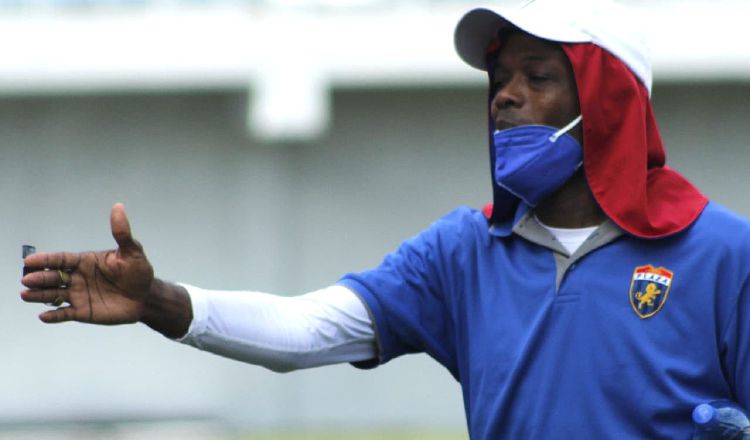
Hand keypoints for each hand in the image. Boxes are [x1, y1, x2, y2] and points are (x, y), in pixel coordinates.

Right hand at [21, 203, 154, 324]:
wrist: (146, 296)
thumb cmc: (138, 272)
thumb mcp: (132, 251)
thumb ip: (122, 232)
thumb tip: (118, 207)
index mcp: (85, 262)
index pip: (62, 259)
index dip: (46, 259)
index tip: (30, 260)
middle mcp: (78, 277)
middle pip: (54, 277)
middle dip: (39, 278)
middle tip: (26, 279)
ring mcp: (79, 295)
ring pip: (54, 295)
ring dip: (40, 295)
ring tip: (26, 294)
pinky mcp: (83, 311)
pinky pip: (65, 314)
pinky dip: (54, 316)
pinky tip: (43, 316)